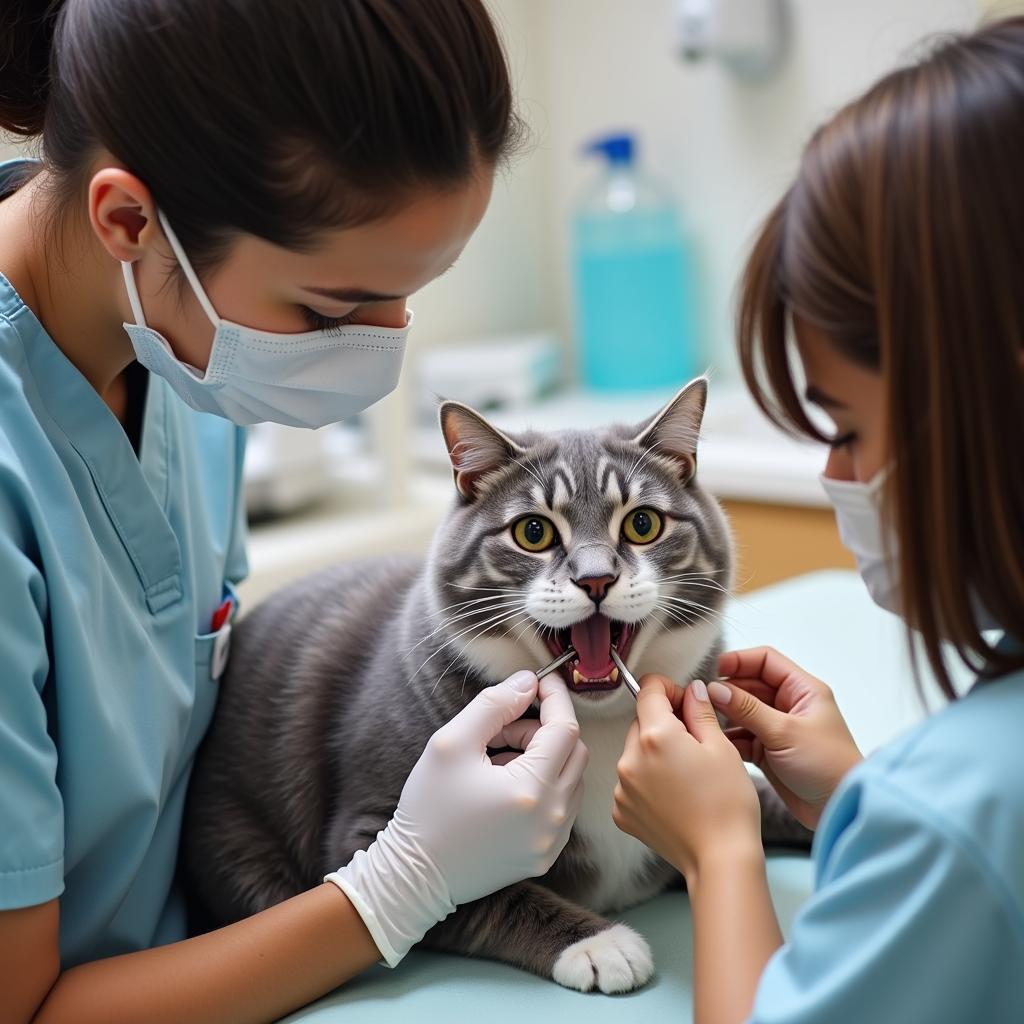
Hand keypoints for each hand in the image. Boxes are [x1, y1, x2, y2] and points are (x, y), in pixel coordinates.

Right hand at [325, 669, 587, 964]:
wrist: (415, 877)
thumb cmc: (429, 808)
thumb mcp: (452, 743)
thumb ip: (494, 705)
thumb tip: (528, 682)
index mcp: (532, 791)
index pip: (565, 729)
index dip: (556, 698)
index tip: (543, 679)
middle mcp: (552, 820)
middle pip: (574, 752)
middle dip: (544, 729)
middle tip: (504, 728)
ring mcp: (552, 842)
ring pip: (571, 778)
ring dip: (544, 758)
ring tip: (499, 759)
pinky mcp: (545, 856)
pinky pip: (562, 806)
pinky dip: (543, 785)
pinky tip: (505, 787)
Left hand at [613, 675, 762, 880]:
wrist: (720, 858)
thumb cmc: (728, 804)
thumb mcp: (721, 747)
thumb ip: (700, 711)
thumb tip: (692, 690)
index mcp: (655, 736)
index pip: (648, 690)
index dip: (669, 689)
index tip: (685, 700)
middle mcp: (630, 759)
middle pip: (641, 722)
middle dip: (664, 723)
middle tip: (695, 741)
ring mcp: (622, 787)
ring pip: (635, 752)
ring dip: (654, 752)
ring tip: (686, 773)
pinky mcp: (622, 811)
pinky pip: (631, 781)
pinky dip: (648, 780)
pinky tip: (674, 793)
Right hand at [709, 647, 863, 830]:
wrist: (839, 810)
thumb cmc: (826, 765)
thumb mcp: (784, 732)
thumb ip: (747, 709)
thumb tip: (715, 688)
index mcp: (802, 690)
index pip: (766, 661)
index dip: (740, 661)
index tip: (715, 671)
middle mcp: (789, 705)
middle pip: (750, 685)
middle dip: (727, 690)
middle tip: (704, 699)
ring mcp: (778, 728)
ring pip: (743, 711)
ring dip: (726, 715)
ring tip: (705, 721)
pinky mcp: (769, 751)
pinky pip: (743, 737)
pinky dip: (730, 739)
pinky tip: (717, 743)